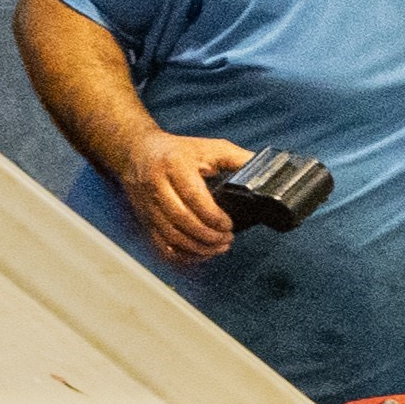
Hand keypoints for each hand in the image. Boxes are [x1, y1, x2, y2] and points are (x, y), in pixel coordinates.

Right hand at [113, 129, 247, 265]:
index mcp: (174, 166)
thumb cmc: (178, 151)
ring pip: (170, 236)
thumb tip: (267, 169)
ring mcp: (147, 205)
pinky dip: (181, 255)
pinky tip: (199, 254)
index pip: (193, 197)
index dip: (214, 217)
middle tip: (227, 239)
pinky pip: (161, 245)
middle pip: (181, 220)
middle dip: (208, 236)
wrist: (137, 152)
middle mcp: (157, 186)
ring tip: (218, 247)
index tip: (229, 224)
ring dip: (197, 248)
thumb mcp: (209, 147)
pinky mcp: (144, 220)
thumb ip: (238, 159)